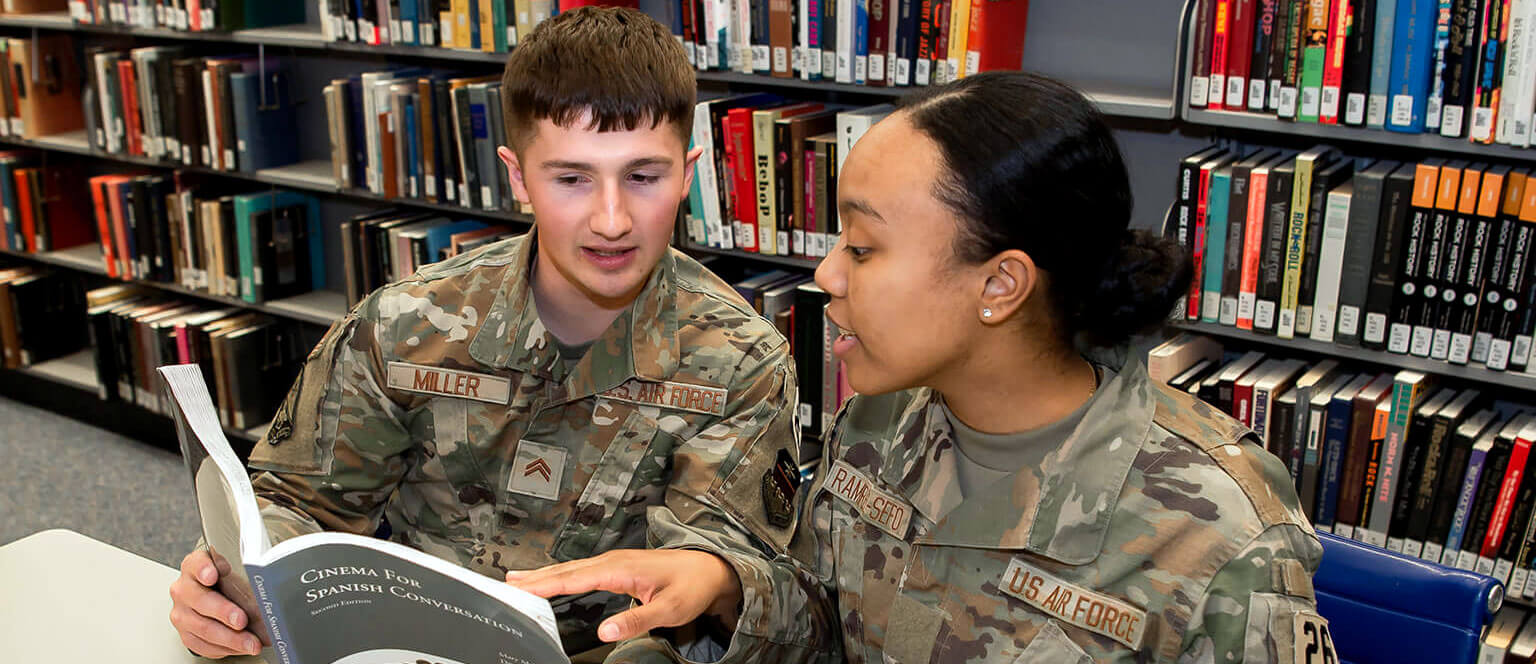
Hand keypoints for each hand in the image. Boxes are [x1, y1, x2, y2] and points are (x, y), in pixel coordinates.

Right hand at [168, 548, 261, 657]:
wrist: (213, 596)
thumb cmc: (226, 581)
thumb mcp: (235, 570)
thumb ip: (244, 574)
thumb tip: (269, 589)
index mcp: (194, 566)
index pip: (195, 564)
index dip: (204, 569)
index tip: (213, 575)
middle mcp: (183, 589)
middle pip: (200, 600)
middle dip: (224, 612)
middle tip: (242, 620)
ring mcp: (182, 613)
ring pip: (203, 628)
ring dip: (230, 638)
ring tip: (250, 642)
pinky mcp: (185, 634)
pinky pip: (203, 645)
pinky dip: (226, 649)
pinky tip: (241, 648)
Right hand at [505, 549, 742, 642]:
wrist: (711, 569)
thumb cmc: (692, 586)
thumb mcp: (669, 609)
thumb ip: (636, 620)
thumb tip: (605, 631)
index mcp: (620, 569)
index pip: (574, 578)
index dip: (545, 584)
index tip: (520, 589)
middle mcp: (613, 561)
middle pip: (566, 570)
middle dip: (535, 577)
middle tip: (506, 584)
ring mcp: (615, 562)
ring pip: (572, 568)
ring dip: (544, 574)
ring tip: (518, 579)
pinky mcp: (618, 567)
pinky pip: (581, 570)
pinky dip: (561, 574)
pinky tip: (552, 579)